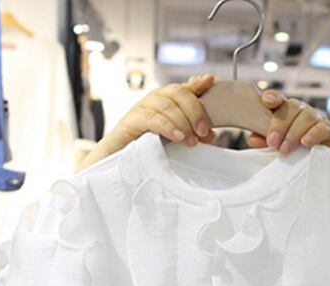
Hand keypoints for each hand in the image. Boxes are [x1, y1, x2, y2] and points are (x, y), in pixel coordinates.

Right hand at [78, 74, 216, 170]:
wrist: (118, 159)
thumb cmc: (146, 148)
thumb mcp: (174, 139)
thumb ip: (192, 134)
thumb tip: (212, 134)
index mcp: (167, 102)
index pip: (185, 88)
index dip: (198, 83)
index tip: (211, 81)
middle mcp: (155, 99)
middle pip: (179, 92)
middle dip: (195, 110)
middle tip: (203, 131)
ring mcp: (143, 107)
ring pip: (167, 105)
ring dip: (183, 122)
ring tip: (191, 141)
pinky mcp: (133, 119)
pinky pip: (153, 118)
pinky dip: (167, 126)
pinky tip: (177, 137)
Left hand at [247, 90, 329, 154]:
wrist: (317, 166)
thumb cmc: (294, 153)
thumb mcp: (276, 147)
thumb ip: (264, 141)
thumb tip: (252, 138)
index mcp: (287, 112)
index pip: (279, 99)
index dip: (273, 97)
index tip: (267, 101)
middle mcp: (302, 111)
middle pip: (292, 107)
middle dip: (280, 125)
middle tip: (273, 142)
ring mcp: (316, 119)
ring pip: (306, 116)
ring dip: (293, 133)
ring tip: (285, 149)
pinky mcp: (328, 131)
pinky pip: (321, 128)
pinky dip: (313, 134)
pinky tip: (305, 143)